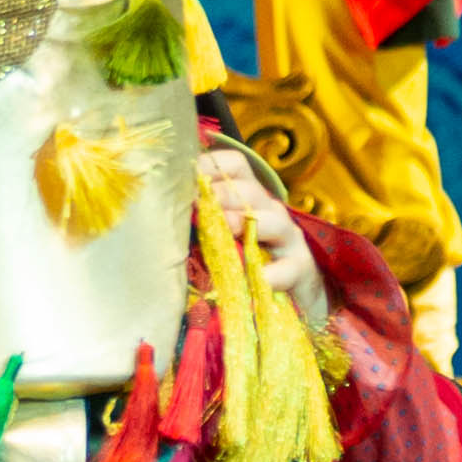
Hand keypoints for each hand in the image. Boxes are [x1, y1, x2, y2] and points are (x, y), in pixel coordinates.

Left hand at [198, 137, 326, 329]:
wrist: (293, 295)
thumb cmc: (246, 262)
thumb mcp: (222, 238)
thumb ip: (200, 225)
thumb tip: (161, 221)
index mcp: (248, 197)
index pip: (235, 166)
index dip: (211, 166)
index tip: (186, 178)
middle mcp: (269, 210)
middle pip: (250, 190)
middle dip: (223, 194)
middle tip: (198, 205)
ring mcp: (287, 238)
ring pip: (273, 220)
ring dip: (248, 222)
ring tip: (228, 228)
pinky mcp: (300, 268)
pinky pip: (289, 268)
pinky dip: (273, 274)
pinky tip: (256, 280)